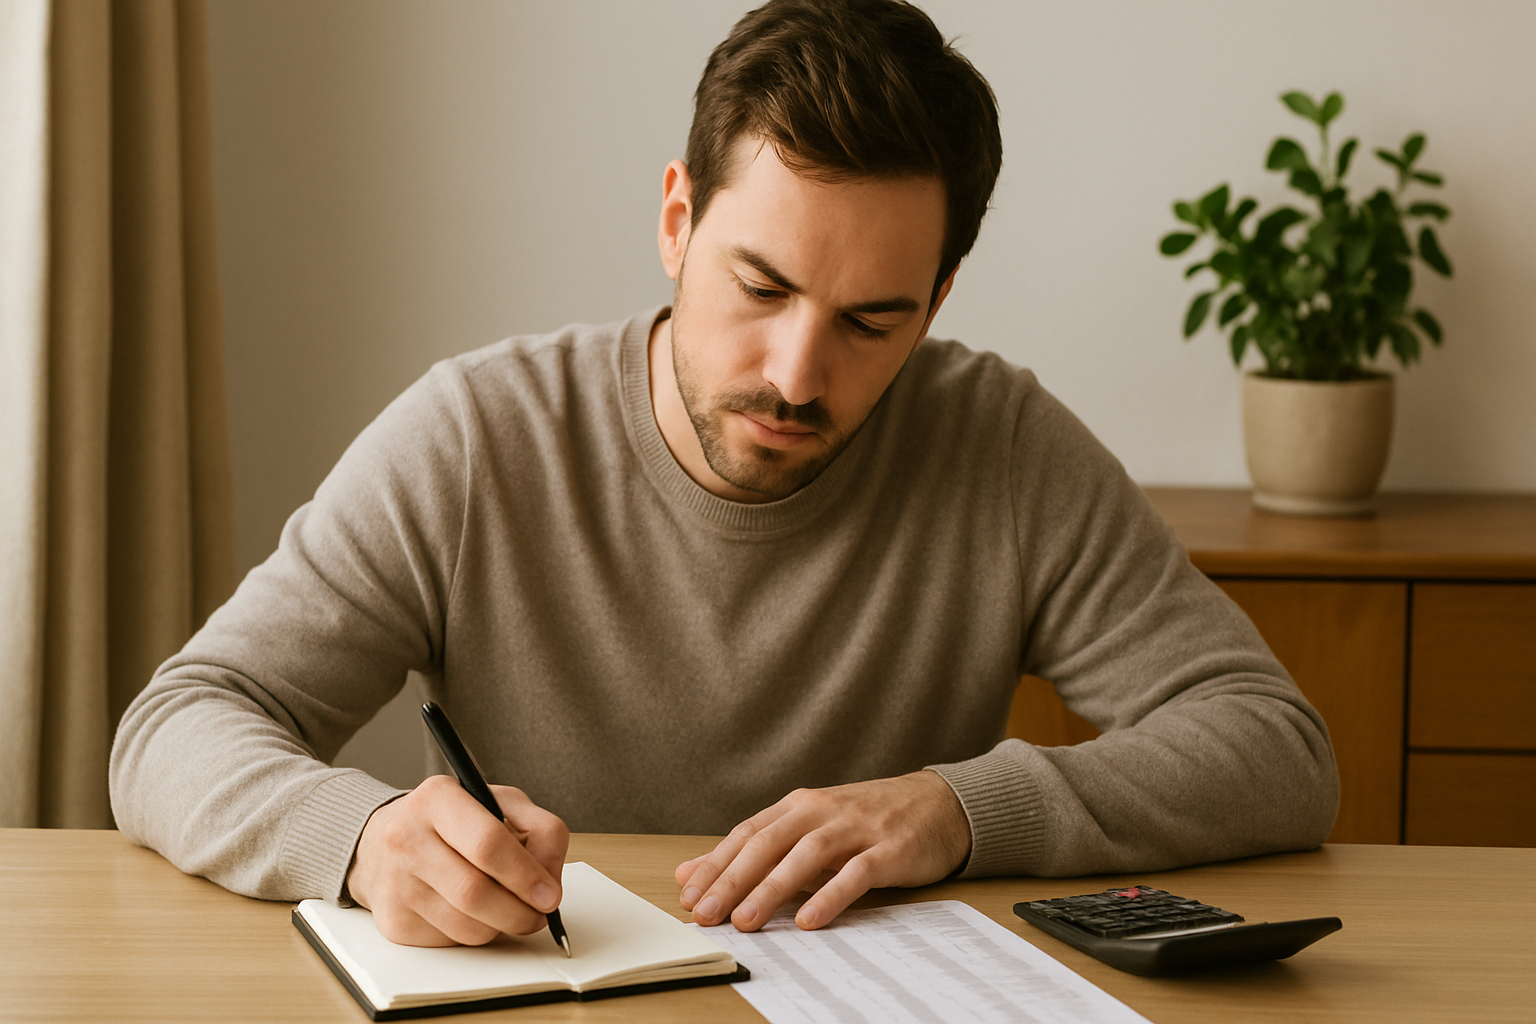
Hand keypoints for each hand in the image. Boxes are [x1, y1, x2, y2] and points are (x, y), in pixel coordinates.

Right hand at [345, 774, 569, 945]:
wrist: (386, 844)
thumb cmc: (454, 823)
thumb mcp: (501, 804)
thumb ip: (540, 831)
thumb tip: (550, 881)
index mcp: (437, 799)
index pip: (488, 843)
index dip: (526, 875)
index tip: (550, 895)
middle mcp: (406, 838)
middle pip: (474, 892)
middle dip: (519, 911)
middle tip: (539, 914)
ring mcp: (395, 883)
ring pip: (466, 926)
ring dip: (500, 925)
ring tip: (506, 907)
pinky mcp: (393, 921)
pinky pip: (451, 942)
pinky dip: (475, 932)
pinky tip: (472, 912)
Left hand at [675, 770, 970, 931]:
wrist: (939, 805)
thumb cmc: (868, 822)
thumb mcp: (810, 829)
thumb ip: (756, 851)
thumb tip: (692, 873)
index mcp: (799, 806)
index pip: (747, 833)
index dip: (716, 864)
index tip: (688, 895)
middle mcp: (822, 811)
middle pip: (768, 843)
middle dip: (733, 879)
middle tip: (706, 912)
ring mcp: (856, 828)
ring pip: (806, 856)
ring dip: (772, 888)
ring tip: (747, 920)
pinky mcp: (888, 849)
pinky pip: (855, 873)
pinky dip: (829, 895)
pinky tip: (808, 919)